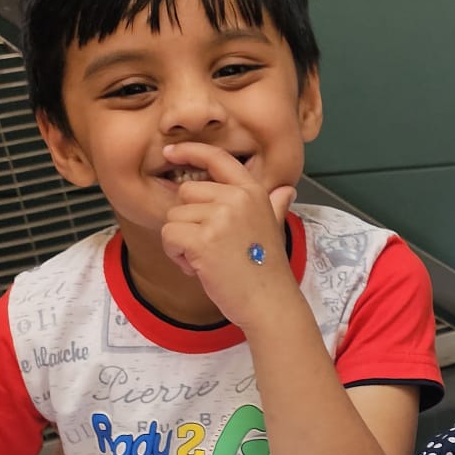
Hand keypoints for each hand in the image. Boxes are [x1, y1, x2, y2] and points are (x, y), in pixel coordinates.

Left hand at [158, 142, 300, 328]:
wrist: (271, 303)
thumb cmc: (268, 271)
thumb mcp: (273, 229)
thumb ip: (274, 205)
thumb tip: (285, 191)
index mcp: (253, 192)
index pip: (217, 158)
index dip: (190, 151)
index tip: (170, 152)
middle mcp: (237, 199)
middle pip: (186, 192)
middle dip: (188, 220)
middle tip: (210, 246)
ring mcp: (220, 218)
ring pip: (174, 217)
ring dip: (181, 242)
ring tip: (207, 260)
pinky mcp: (203, 239)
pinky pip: (168, 236)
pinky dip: (176, 255)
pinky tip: (198, 268)